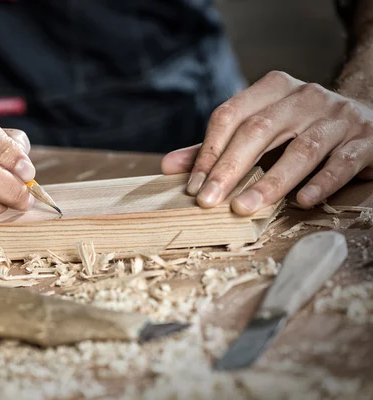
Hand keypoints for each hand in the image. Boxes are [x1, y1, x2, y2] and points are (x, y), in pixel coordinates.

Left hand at [161, 71, 372, 214]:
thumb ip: (216, 147)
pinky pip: (341, 161)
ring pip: (301, 148)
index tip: (192, 187)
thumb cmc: (299, 127)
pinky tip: (302, 201)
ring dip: (270, 182)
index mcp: (272, 89)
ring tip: (244, 208)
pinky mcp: (365, 138)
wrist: (365, 115)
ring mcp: (336, 116)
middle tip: (208, 201)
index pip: (230, 116)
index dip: (207, 151)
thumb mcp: (258, 129)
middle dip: (229, 168)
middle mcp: (304, 97)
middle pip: (259, 131)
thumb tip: (169, 167)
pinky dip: (322, 181)